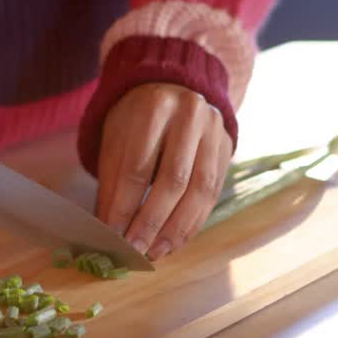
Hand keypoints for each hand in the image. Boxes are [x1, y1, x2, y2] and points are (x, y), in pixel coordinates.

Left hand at [95, 84, 231, 260]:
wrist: (174, 85)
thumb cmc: (137, 118)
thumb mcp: (116, 140)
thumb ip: (113, 184)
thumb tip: (109, 231)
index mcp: (154, 107)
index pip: (138, 167)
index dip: (125, 207)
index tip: (113, 236)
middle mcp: (190, 115)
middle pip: (172, 180)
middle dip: (152, 222)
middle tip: (136, 250)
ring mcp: (215, 131)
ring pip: (199, 190)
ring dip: (177, 228)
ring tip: (157, 252)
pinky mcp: (228, 147)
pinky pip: (213, 193)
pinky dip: (194, 221)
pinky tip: (176, 239)